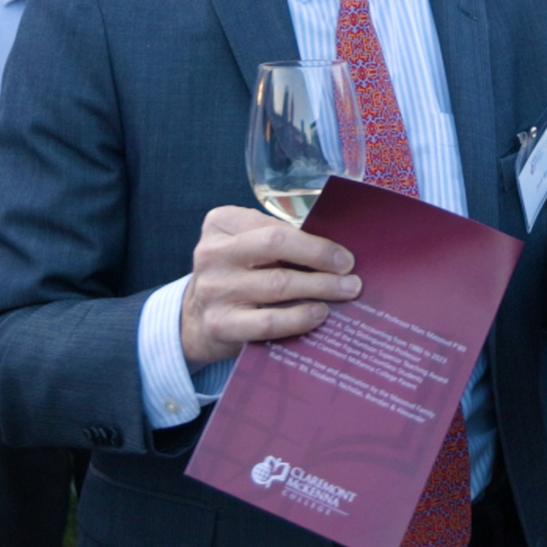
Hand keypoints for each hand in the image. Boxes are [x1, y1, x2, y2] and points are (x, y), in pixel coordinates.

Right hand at [179, 206, 360, 367]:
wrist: (196, 321)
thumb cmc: (236, 277)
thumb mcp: (246, 247)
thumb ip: (278, 242)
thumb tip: (335, 252)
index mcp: (221, 223)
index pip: (275, 226)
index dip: (315, 241)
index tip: (344, 256)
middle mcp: (212, 252)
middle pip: (276, 245)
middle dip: (320, 257)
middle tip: (350, 273)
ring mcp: (213, 289)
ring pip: (277, 284)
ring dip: (320, 287)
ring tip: (345, 292)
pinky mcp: (219, 323)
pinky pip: (269, 320)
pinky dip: (300, 318)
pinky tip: (319, 314)